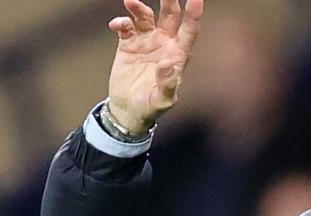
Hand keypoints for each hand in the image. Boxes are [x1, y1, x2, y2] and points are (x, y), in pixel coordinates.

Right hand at [106, 0, 203, 134]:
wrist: (128, 110)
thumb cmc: (150, 107)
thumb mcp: (162, 101)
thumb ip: (167, 84)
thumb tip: (168, 64)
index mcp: (177, 54)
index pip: (189, 30)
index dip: (193, 14)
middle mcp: (163, 43)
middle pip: (169, 15)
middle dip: (169, 0)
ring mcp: (145, 41)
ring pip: (145, 16)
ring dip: (139, 7)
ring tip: (130, 1)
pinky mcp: (128, 44)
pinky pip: (126, 27)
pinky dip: (121, 22)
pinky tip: (116, 24)